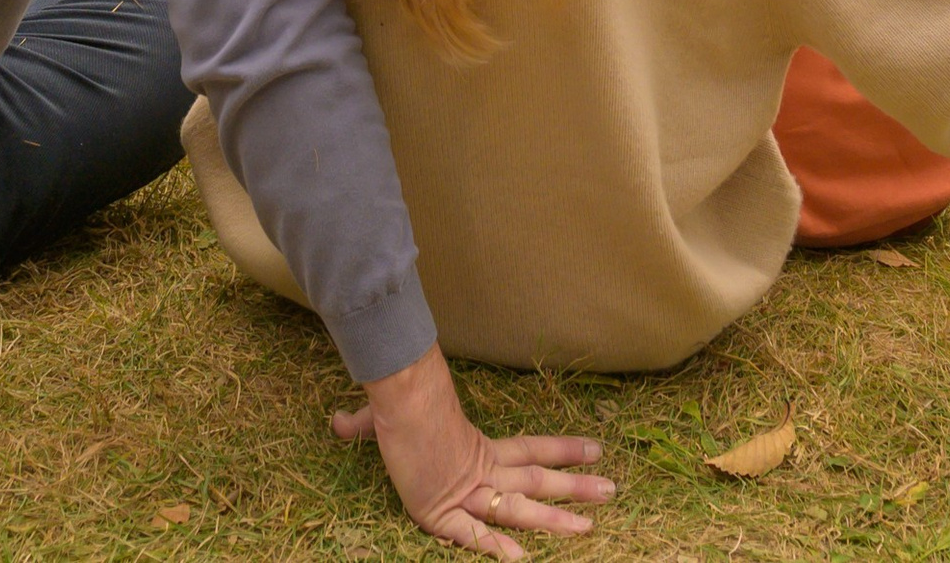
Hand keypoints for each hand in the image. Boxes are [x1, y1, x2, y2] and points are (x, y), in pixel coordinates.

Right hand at [333, 345, 613, 558]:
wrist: (395, 402)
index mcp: (479, 446)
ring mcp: (466, 492)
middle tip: (614, 489)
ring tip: (589, 528)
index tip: (597, 448)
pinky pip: (474, 535)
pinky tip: (521, 560)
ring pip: (519, 510)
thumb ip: (364, 424)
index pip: (532, 448)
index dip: (563, 449)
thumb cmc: (396, 406)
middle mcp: (482, 470)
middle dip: (576, 486)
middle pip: (538, 480)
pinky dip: (495, 548)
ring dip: (555, 520)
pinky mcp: (443, 512)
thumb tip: (336, 422)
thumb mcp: (385, 417)